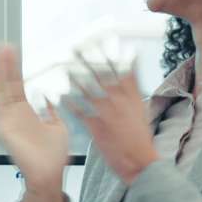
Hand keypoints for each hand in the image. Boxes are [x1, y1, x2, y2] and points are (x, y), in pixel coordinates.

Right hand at [0, 45, 70, 186]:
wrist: (49, 174)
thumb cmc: (53, 157)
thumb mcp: (57, 127)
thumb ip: (51, 112)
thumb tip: (49, 99)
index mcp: (26, 113)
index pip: (17, 86)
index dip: (15, 69)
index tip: (13, 52)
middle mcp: (14, 115)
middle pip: (7, 84)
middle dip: (5, 65)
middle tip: (2, 45)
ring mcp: (8, 121)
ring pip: (1, 91)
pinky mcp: (4, 128)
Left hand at [61, 52, 159, 183]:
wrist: (141, 161)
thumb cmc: (139, 138)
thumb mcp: (140, 109)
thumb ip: (131, 89)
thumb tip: (128, 71)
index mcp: (132, 96)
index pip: (122, 69)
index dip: (111, 54)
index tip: (102, 40)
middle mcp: (120, 101)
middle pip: (103, 76)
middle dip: (89, 60)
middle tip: (76, 47)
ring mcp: (108, 113)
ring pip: (89, 91)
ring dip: (76, 78)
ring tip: (64, 66)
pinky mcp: (97, 127)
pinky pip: (81, 112)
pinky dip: (71, 103)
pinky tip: (60, 96)